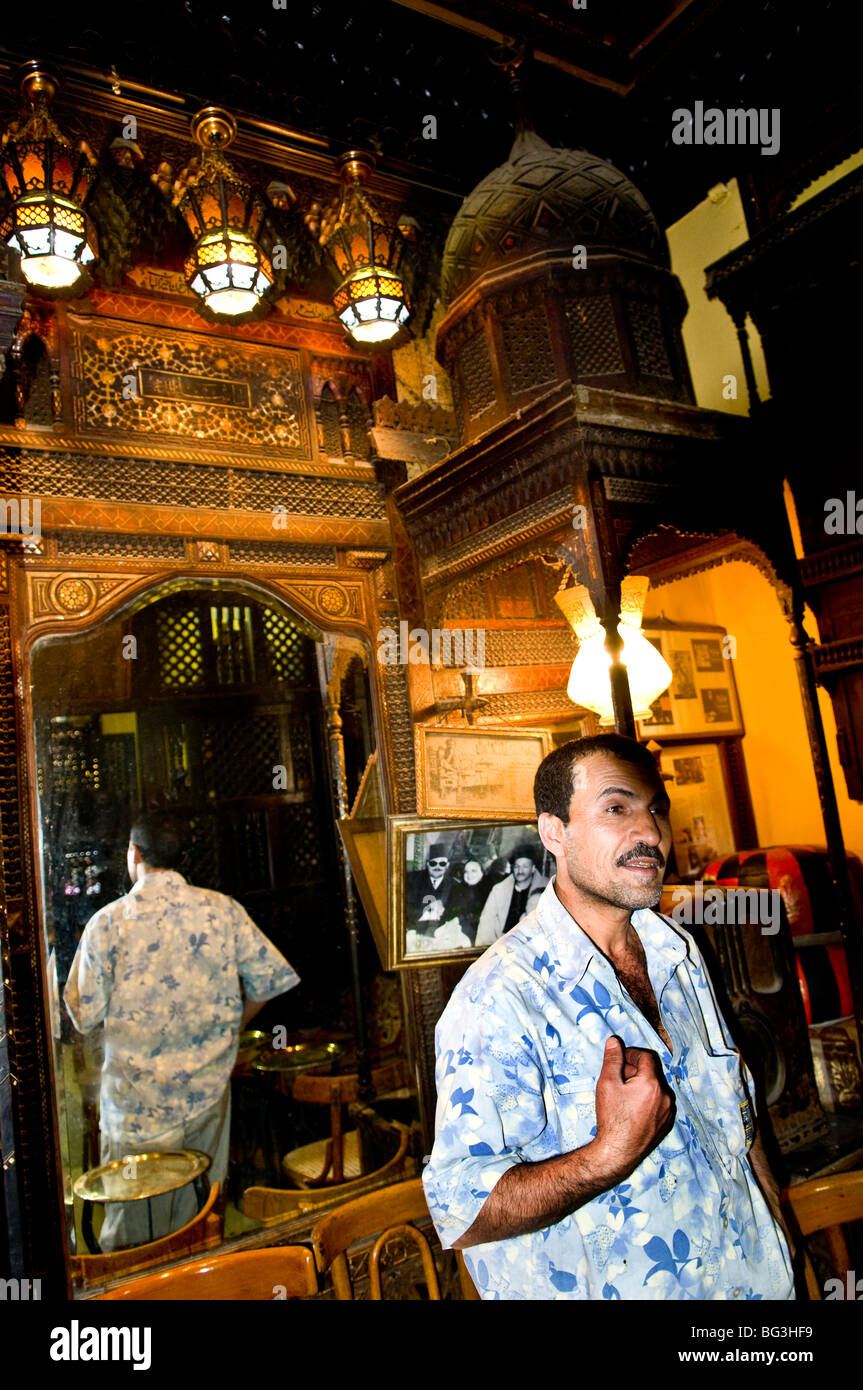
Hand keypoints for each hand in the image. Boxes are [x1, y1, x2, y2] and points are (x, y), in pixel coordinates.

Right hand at [592, 1036, 674, 1182]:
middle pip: (651, 1072)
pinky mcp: (667, 1123)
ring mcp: (668, 1111)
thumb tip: (614, 1042)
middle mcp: (665, 1096)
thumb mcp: (607, 1084)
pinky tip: (633, 1109)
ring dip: (642, 1085)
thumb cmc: (612, 1118)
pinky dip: (649, 1100)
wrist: (618, 1152)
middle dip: (635, 1070)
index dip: (632, 1054)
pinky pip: (660, 1103)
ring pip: (656, 1088)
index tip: (620, 1059)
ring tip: (624, 1096)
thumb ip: (613, 1060)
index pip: (646, 1057)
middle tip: (618, 1078)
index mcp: (652, 1083)